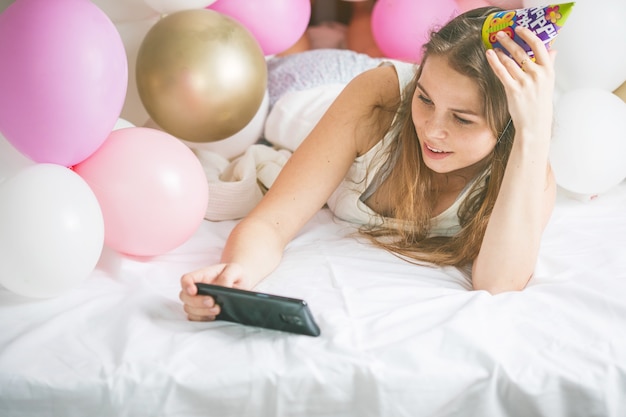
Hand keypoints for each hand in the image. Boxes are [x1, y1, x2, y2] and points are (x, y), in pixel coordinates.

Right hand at [179, 263, 249, 320]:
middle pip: (184, 296)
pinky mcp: (202, 312)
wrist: (242, 285)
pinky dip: (202, 319)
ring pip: (189, 308)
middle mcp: (197, 289)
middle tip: (212, 302)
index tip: (193, 291)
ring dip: (201, 312)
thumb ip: (226, 277)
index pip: (186, 279)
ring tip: (217, 310)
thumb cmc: (235, 275)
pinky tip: (213, 317)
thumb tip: (220, 288)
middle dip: (196, 301)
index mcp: (202, 276)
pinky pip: (194, 318)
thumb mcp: (235, 270)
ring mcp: (198, 301)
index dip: (186, 285)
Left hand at [485, 25, 555, 145]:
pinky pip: (502, 72)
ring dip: (500, 52)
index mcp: (548, 71)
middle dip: (509, 41)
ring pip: (510, 62)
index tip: (520, 29)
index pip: (540, 46)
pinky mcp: (513, 90)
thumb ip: (549, 65)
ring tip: (494, 47)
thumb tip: (553, 51)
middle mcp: (537, 75)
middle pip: (521, 52)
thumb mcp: (549, 83)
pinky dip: (494, 62)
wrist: (535, 125)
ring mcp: (525, 82)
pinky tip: (489, 55)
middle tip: (501, 34)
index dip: (528, 35)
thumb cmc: (540, 105)